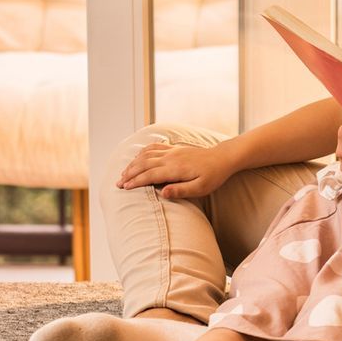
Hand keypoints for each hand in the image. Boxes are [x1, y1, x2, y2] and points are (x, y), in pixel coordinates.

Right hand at [117, 140, 238, 200]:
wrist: (223, 158)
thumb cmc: (213, 176)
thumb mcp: (201, 188)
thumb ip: (181, 190)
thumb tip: (162, 193)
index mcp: (175, 168)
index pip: (150, 175)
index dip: (135, 181)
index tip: (124, 188)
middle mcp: (171, 157)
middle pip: (144, 164)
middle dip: (129, 173)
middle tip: (118, 183)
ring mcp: (172, 151)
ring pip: (146, 155)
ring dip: (133, 163)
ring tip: (124, 173)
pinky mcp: (174, 148)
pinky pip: (154, 147)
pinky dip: (142, 152)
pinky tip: (137, 158)